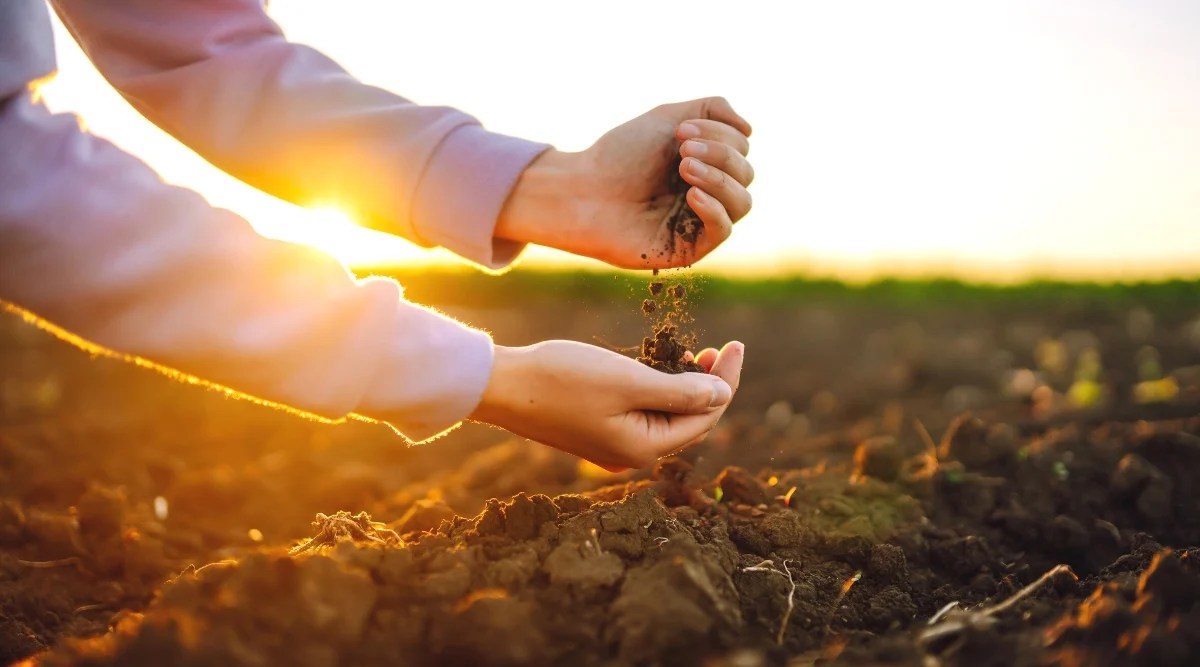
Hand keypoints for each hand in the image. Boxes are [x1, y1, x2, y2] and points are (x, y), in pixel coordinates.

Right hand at [469, 340, 743, 469]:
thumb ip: (681, 390)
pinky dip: (657, 391)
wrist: (502, 386)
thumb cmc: (563, 379)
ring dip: (684, 386)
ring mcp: (611, 445)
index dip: (726, 382)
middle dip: (710, 386)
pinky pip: (641, 414)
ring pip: (664, 417)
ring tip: (695, 354)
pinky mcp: (595, 430)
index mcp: (644, 448)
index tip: (736, 345)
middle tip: (721, 348)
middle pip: (688, 421)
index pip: (705, 418)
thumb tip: (724, 395)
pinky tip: (658, 367)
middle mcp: (630, 454)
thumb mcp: (630, 380)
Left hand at [496, 97, 753, 268]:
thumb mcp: (667, 117)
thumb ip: (711, 109)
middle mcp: (708, 192)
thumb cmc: (619, 156)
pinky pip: (723, 231)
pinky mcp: (689, 248)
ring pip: (742, 203)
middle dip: (720, 154)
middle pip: (746, 174)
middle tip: (683, 149)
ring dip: (720, 179)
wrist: (582, 191)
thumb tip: (750, 128)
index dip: (721, 134)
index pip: (741, 148)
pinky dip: (715, 209)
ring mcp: (700, 221)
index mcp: (706, 162)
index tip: (680, 130)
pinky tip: (693, 194)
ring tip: (684, 168)